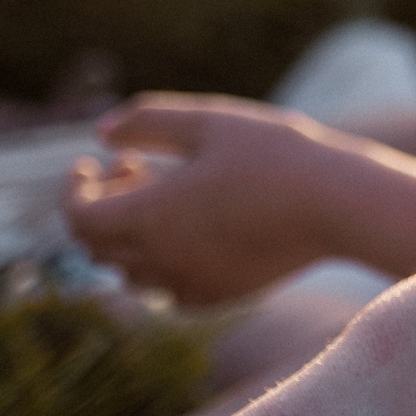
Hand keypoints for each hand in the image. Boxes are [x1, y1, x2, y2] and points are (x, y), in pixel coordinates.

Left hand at [63, 95, 356, 304]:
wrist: (341, 205)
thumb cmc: (277, 155)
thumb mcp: (211, 119)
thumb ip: (148, 121)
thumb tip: (101, 132)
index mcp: (150, 216)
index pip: (79, 218)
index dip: (74, 189)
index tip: (91, 162)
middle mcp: (162, 260)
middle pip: (98, 247)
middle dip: (102, 206)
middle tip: (135, 167)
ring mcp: (191, 284)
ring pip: (130, 272)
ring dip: (130, 235)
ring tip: (167, 196)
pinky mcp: (220, 296)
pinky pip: (168, 290)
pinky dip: (161, 263)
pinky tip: (194, 231)